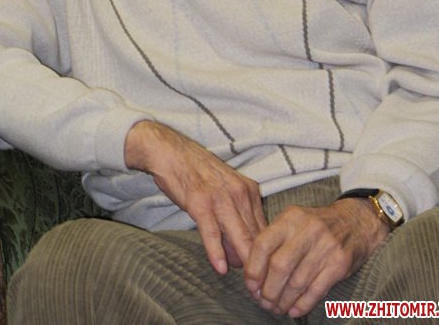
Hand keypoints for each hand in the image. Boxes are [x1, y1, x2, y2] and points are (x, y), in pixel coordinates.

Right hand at [125, 120, 266, 273]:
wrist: (172, 153)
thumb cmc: (198, 174)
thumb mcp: (226, 190)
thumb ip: (237, 217)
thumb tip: (242, 253)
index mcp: (249, 190)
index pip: (265, 229)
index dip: (266, 253)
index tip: (266, 272)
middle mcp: (240, 194)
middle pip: (255, 236)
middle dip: (259, 262)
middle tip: (260, 285)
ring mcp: (221, 198)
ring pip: (239, 236)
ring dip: (244, 262)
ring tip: (248, 284)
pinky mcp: (201, 204)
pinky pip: (212, 232)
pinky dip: (217, 252)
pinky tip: (221, 268)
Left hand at [244, 198, 388, 317]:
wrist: (355, 221)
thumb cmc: (316, 225)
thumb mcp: (293, 221)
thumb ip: (274, 241)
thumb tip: (253, 273)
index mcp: (291, 218)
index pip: (263, 244)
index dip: (253, 269)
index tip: (251, 285)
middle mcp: (307, 230)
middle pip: (279, 266)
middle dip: (268, 290)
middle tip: (264, 301)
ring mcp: (325, 246)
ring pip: (297, 282)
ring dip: (284, 300)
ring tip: (277, 307)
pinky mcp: (339, 263)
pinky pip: (316, 290)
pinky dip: (302, 304)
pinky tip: (294, 310)